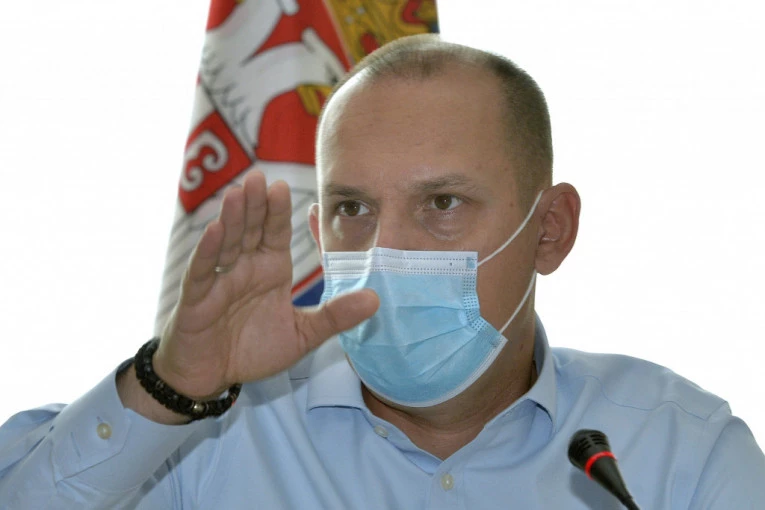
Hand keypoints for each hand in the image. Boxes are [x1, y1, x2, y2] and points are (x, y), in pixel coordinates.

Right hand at [154, 170, 378, 398]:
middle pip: (250, 229)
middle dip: (255, 205)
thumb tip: (376, 300)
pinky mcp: (197, 297)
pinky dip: (209, 251)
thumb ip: (335, 316)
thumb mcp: (303, 334)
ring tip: (238, 193)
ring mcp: (220, 279)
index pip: (275, 232)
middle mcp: (245, 267)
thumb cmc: (254, 350)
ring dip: (232, 218)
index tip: (284, 187)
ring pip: (226, 242)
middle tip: (260, 178)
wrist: (214, 376)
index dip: (278, 211)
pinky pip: (204, 270)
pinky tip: (215, 230)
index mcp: (271, 269)